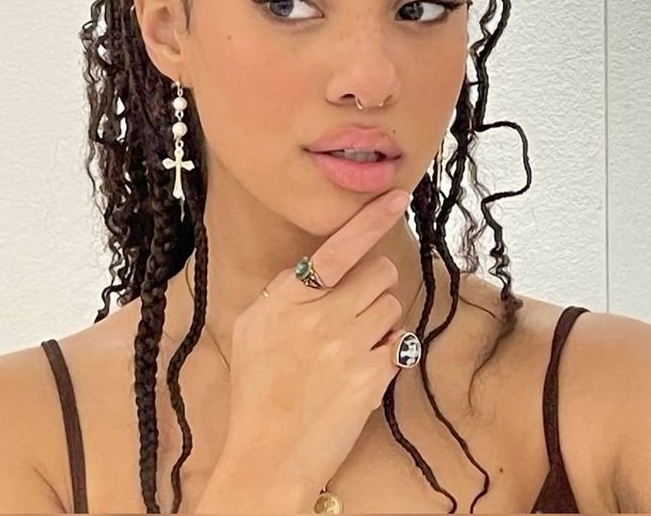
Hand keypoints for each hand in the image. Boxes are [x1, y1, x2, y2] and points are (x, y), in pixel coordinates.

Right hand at [222, 188, 412, 493]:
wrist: (268, 455)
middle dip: (375, 283)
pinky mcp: (373, 378)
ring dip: (380, 318)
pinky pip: (399, 343)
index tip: (397, 195)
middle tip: (357, 305)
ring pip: (392, 305)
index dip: (371, 219)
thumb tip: (317, 271)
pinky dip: (387, 350)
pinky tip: (362, 367)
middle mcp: (321, 317)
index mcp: (288, 299)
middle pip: (379, 272)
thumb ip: (284, 292)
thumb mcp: (252, 327)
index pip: (337, 249)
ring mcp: (349, 347)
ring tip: (354, 343)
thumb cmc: (256, 390)